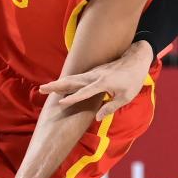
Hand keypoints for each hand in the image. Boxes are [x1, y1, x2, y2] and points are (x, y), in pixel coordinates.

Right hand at [39, 41, 153, 120]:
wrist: (135, 59)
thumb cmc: (133, 80)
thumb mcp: (126, 97)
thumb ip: (111, 107)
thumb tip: (97, 118)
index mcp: (104, 83)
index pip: (85, 92)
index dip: (73, 98)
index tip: (61, 102)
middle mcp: (95, 76)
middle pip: (73, 81)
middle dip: (57, 85)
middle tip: (42, 89)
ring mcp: (93, 72)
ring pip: (73, 78)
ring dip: (59, 83)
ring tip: (45, 88)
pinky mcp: (93, 72)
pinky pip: (77, 77)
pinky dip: (66, 81)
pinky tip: (59, 85)